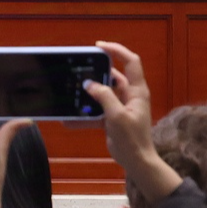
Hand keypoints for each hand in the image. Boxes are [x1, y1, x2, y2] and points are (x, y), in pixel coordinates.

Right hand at [87, 41, 180, 204]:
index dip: (117, 50)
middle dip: (96, 72)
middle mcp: (130, 96)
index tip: (99, 46)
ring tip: (71, 90)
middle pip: (113, 76)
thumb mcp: (117, 116)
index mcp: (137, 91)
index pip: (131, 62)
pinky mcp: (113, 118)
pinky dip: (85, 113)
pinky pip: (97, 110)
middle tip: (79, 68)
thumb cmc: (132, 138)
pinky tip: (70, 118)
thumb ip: (104, 97)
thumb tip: (89, 84)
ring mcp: (121, 107)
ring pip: (103, 93)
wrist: (137, 161)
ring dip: (88, 93)